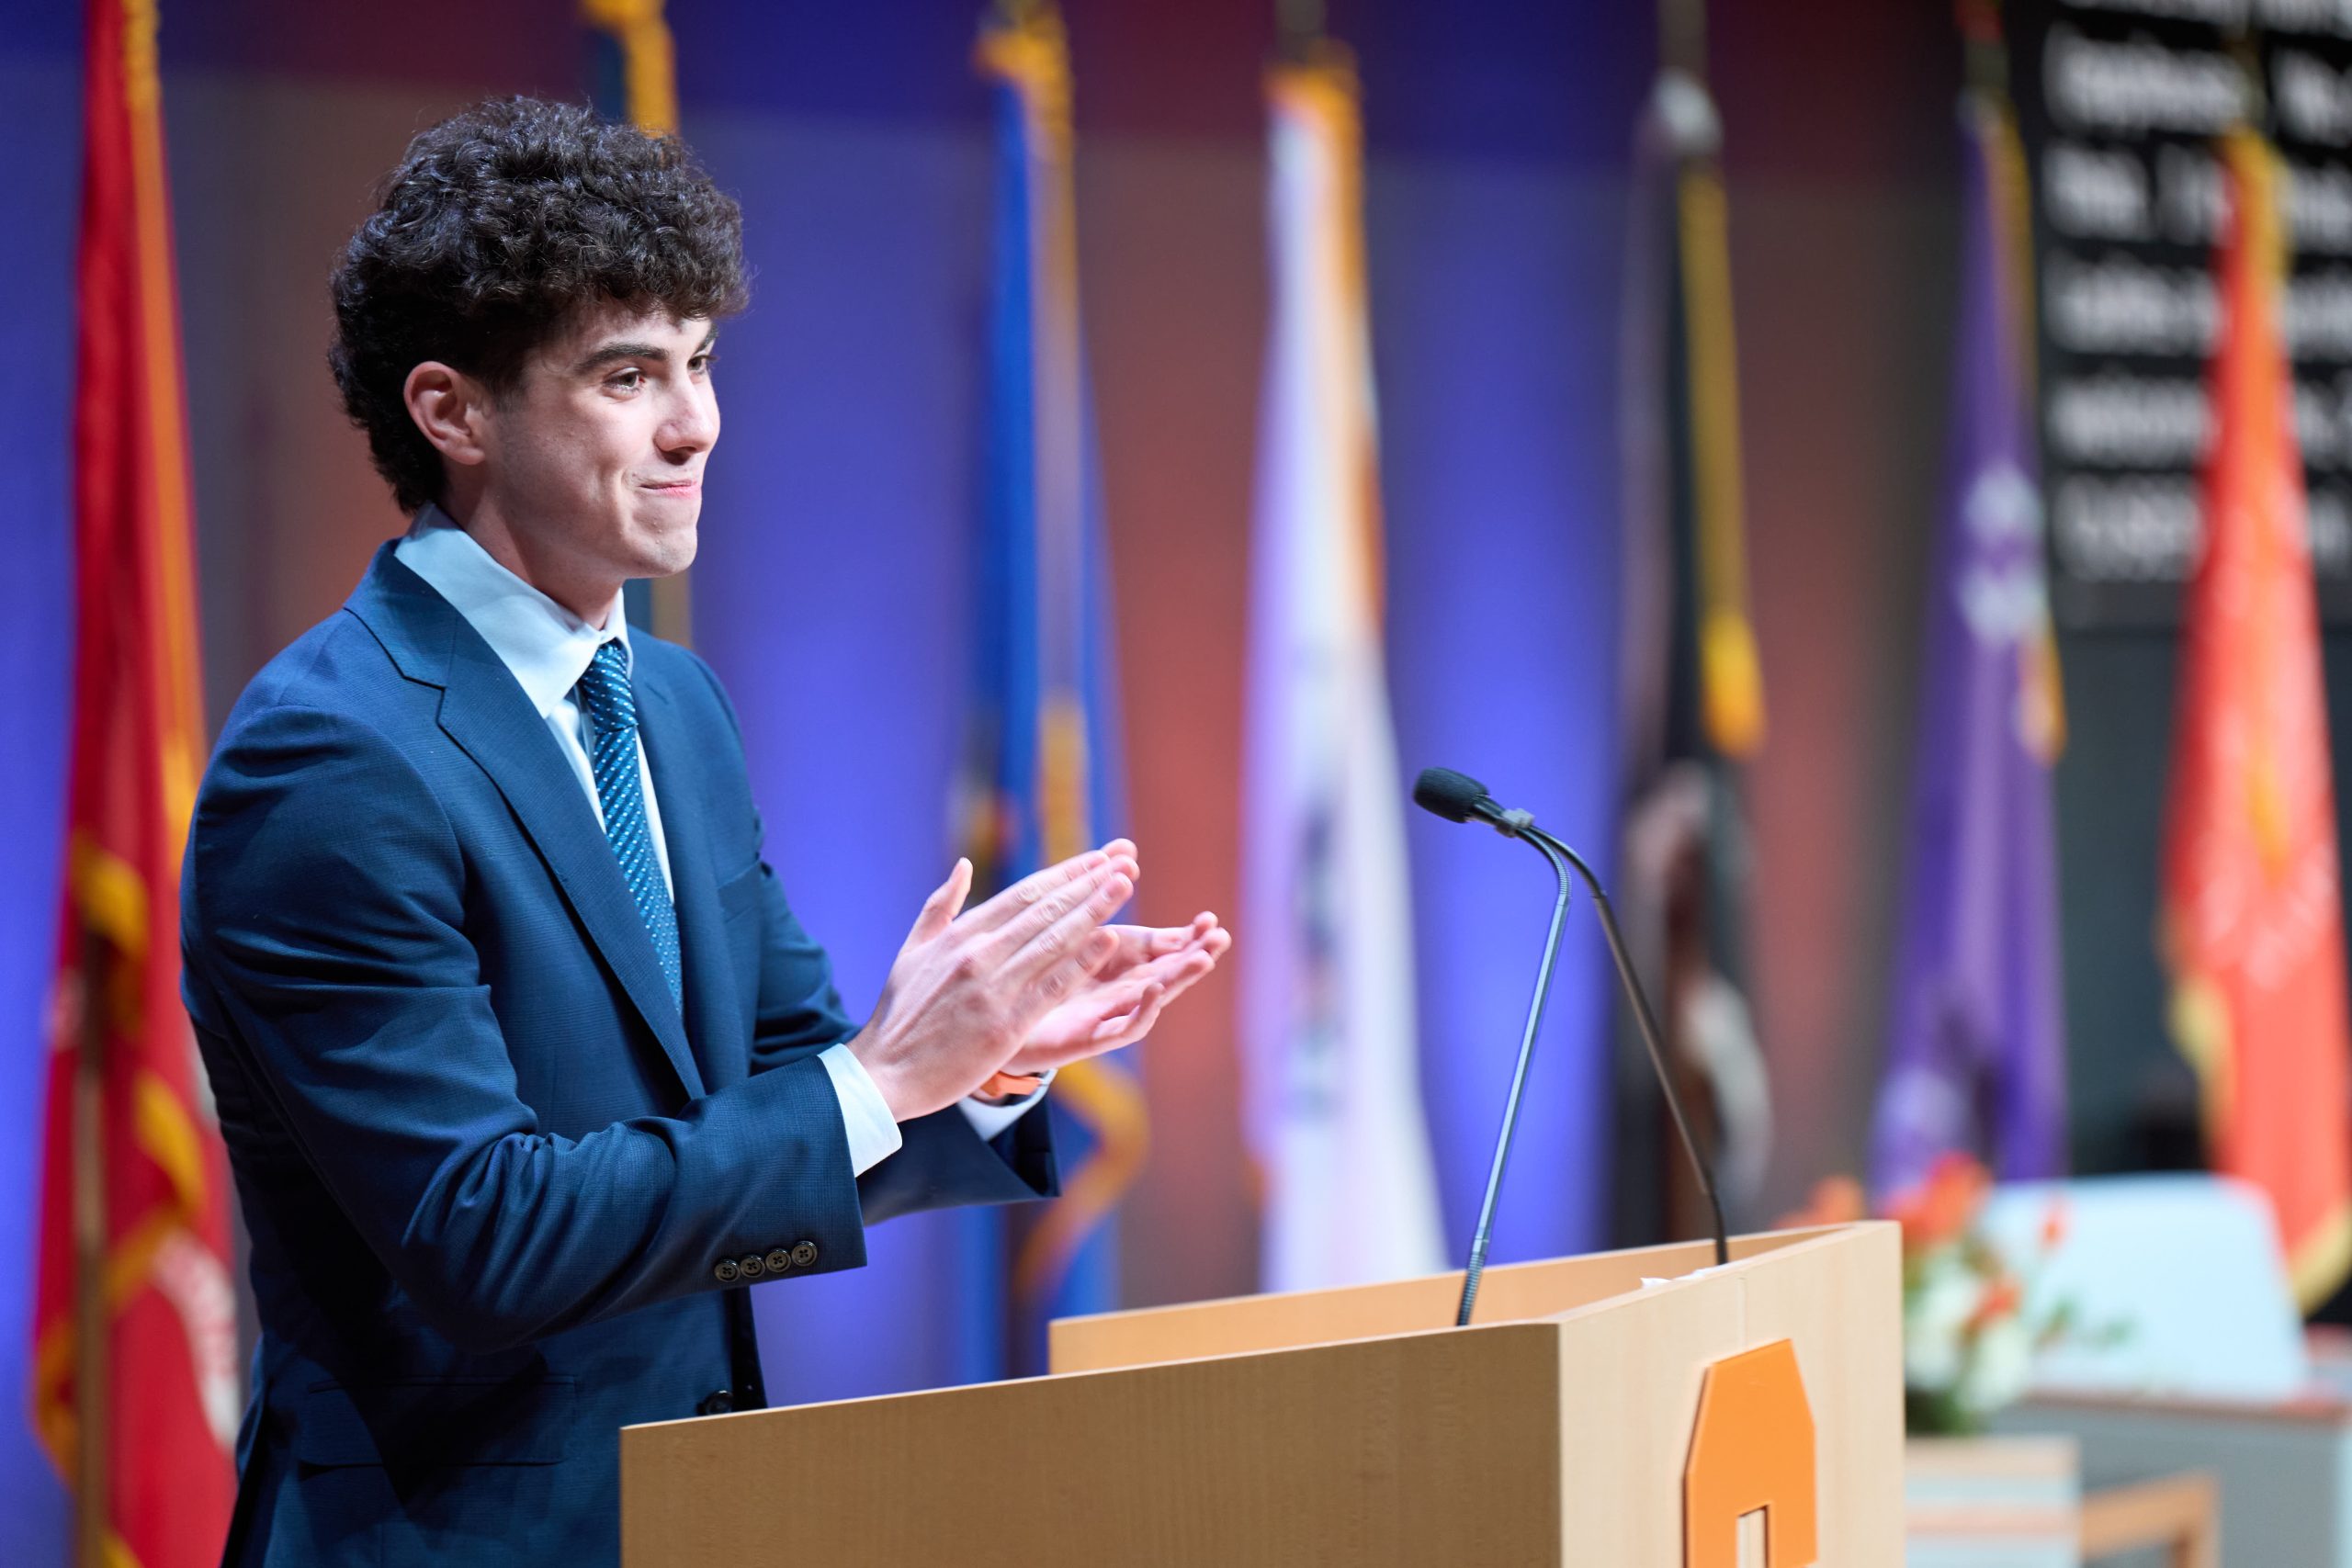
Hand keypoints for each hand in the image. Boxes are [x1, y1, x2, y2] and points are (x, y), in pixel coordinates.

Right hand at [851, 842, 1138, 1121]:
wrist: (883, 1074)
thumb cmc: (899, 1015)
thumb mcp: (913, 951)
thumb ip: (940, 906)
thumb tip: (963, 865)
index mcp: (959, 935)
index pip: (1023, 895)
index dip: (1064, 875)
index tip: (1096, 858)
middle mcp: (978, 954)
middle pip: (1045, 910)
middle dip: (1088, 883)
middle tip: (1124, 860)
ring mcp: (992, 988)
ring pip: (1053, 940)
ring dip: (1094, 910)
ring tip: (1125, 884)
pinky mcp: (1004, 1024)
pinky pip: (1051, 985)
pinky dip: (1080, 960)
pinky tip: (1108, 939)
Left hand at [996, 912, 1230, 1076]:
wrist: (992, 1023)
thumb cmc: (1028, 972)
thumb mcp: (1064, 926)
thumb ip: (1096, 890)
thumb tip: (1127, 846)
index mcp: (1113, 960)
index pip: (1160, 947)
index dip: (1186, 936)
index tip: (1209, 918)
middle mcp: (1117, 988)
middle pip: (1166, 971)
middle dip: (1195, 954)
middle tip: (1220, 937)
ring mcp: (1105, 1014)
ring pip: (1153, 996)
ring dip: (1179, 979)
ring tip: (1203, 959)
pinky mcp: (1088, 1037)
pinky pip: (1122, 1027)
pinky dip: (1142, 1010)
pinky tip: (1154, 991)